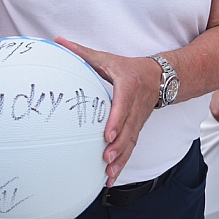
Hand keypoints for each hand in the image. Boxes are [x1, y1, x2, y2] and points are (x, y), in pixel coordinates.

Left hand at [55, 37, 160, 186]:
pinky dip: (123, 162)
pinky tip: (111, 176)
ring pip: (132, 141)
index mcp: (129, 86)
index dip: (117, 120)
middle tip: (106, 159)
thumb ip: (81, 52)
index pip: (123, 105)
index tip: (107, 134)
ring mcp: (139, 119)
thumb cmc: (129, 68)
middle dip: (118, 146)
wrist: (160, 76)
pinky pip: (132, 147)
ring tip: (109, 173)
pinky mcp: (138, 128)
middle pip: (129, 128)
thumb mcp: (106, 58)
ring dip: (121, 159)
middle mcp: (136, 105)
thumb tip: (58, 41)